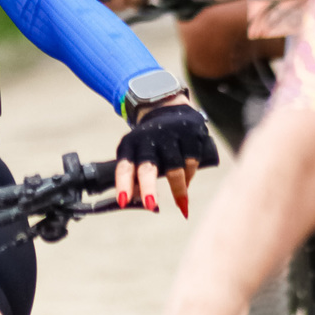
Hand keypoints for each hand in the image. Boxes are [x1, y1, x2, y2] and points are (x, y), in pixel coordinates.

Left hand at [115, 100, 219, 214]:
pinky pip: (192, 162)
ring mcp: (171, 134)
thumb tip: (131, 203)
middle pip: (148, 167)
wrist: (168, 109)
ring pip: (176, 169)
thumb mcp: (135, 153)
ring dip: (179, 189)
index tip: (122, 202)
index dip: (123, 184)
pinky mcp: (191, 134)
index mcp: (131, 145)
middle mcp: (149, 138)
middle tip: (150, 205)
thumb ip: (134, 177)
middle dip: (148, 187)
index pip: (124, 167)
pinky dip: (190, 176)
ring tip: (181, 201)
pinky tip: (187, 180)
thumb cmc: (148, 142)